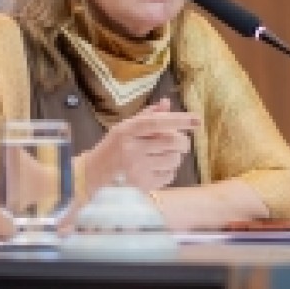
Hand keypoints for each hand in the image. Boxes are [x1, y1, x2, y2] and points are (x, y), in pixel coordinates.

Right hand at [82, 98, 200, 191]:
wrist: (92, 176)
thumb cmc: (112, 149)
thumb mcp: (125, 128)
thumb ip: (147, 115)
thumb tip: (167, 103)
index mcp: (127, 131)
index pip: (158, 122)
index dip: (180, 120)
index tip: (197, 119)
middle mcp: (131, 149)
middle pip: (171, 141)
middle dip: (182, 141)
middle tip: (180, 141)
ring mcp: (137, 169)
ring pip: (174, 159)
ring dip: (176, 156)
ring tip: (165, 155)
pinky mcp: (142, 185)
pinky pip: (169, 175)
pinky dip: (170, 170)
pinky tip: (158, 168)